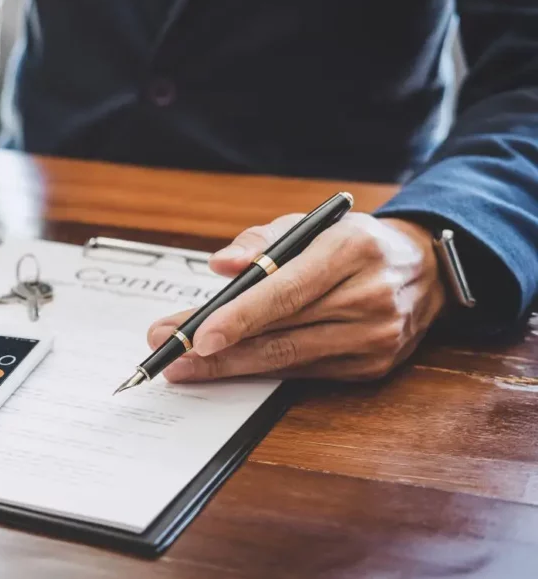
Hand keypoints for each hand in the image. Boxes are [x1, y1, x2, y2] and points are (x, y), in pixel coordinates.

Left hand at [147, 214, 446, 381]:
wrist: (426, 269)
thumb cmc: (354, 243)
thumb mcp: (311, 224)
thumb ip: (262, 239)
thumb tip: (220, 265)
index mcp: (352, 250)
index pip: (287, 290)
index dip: (239, 317)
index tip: (197, 334)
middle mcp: (369, 297)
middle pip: (280, 332)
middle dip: (216, 347)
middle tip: (169, 351)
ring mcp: (375, 338)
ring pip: (288, 359)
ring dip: (230, 366)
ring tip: (185, 366)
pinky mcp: (372, 366)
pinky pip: (304, 372)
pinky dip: (262, 371)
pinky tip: (228, 367)